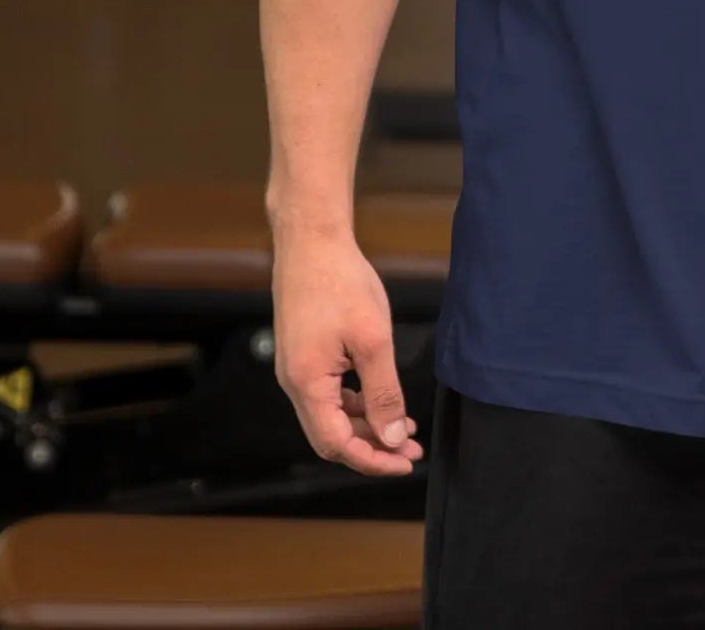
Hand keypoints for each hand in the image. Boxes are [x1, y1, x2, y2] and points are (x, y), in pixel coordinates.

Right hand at [272, 227, 423, 475]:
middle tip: (409, 449)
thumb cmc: (341, 283)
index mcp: (307, 384)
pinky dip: (355, 402)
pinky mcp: (303, 354)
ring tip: (404, 426)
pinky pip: (328, 394)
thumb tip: (391, 437)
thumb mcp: (372, 340)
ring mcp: (296, 369)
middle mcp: (294, 383)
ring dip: (366, 425)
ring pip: (331, 415)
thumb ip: (383, 393)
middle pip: (332, 436)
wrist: (312, 241)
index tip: (404, 462)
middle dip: (372, 446)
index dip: (372, 459)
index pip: (337, 444)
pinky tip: (380, 399)